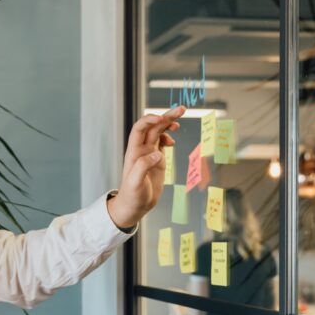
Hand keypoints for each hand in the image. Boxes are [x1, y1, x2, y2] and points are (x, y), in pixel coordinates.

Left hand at [107, 106, 185, 228]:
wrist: (135, 206)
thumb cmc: (132, 196)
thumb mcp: (136, 183)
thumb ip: (144, 167)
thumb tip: (158, 154)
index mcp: (134, 152)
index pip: (140, 128)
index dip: (150, 120)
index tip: (162, 118)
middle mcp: (141, 149)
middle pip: (153, 126)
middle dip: (166, 116)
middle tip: (182, 109)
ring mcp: (149, 153)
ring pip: (159, 132)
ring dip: (169, 124)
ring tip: (180, 121)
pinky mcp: (156, 160)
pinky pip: (162, 142)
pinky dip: (168, 137)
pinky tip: (173, 141)